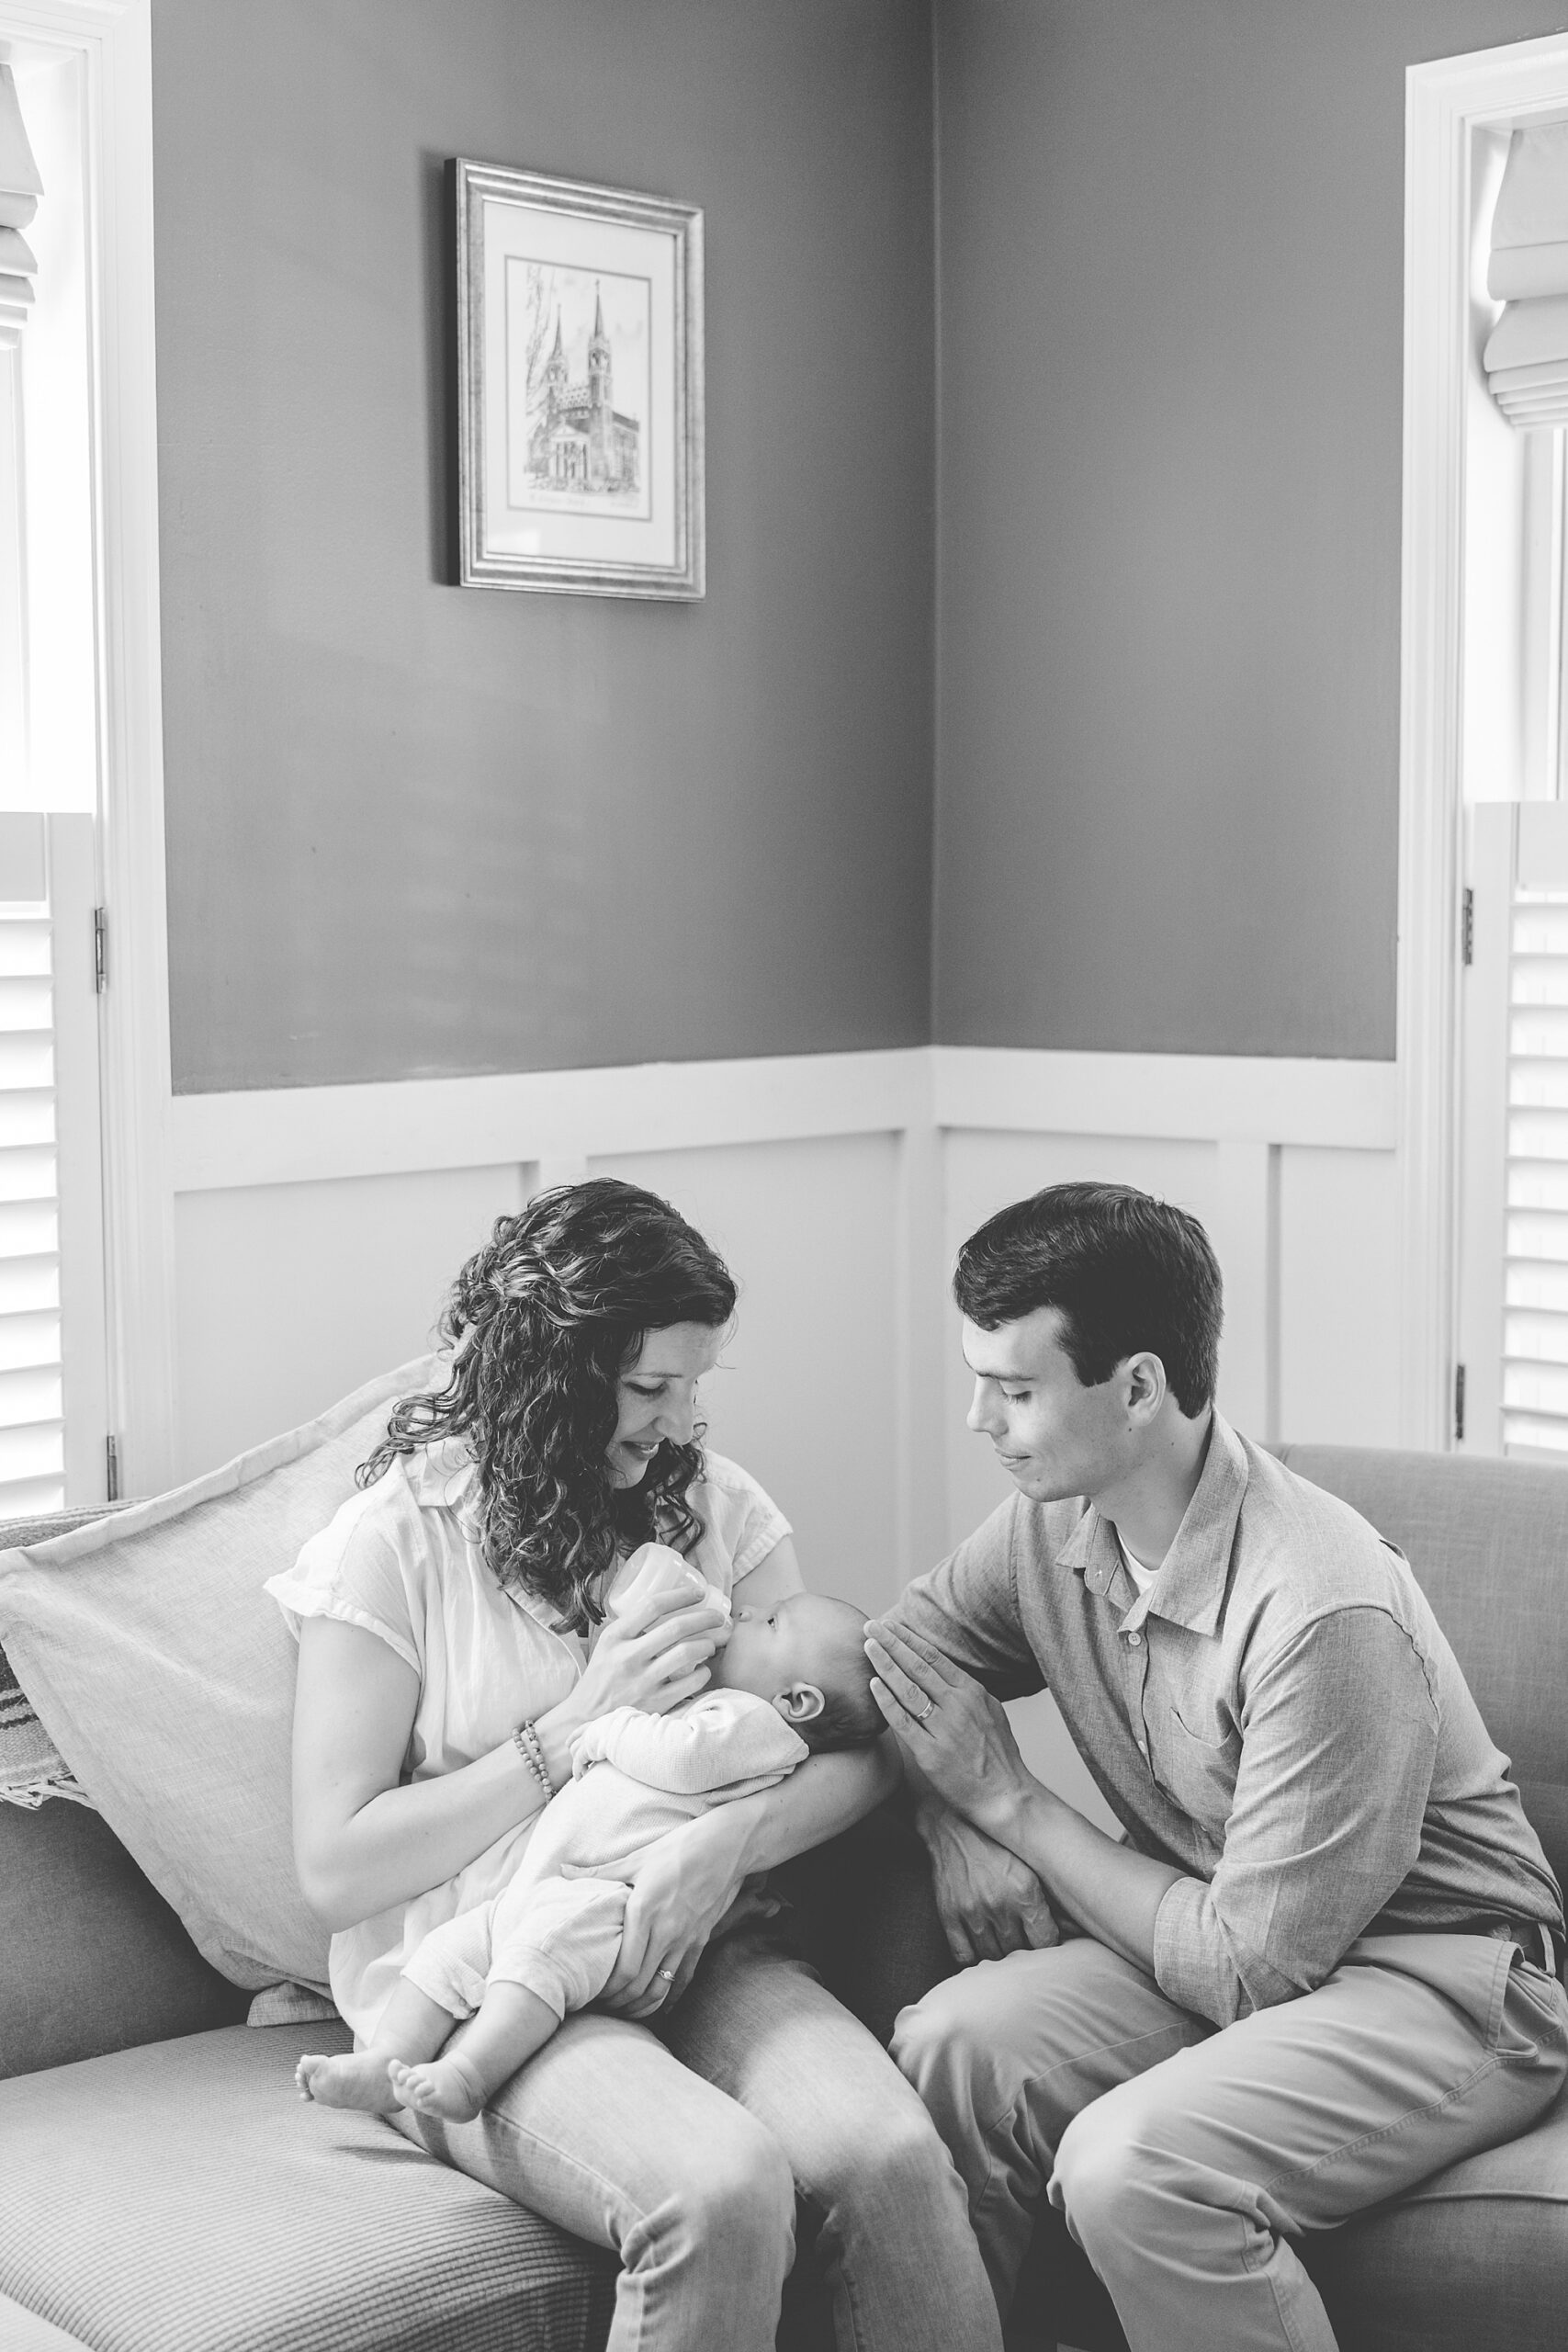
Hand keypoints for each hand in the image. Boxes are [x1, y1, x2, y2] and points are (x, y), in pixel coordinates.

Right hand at [536, 1577, 728, 1782]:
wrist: (586, 1719)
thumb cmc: (601, 1678)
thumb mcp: (607, 1645)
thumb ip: (632, 1628)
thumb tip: (669, 1607)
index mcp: (616, 1637)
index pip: (652, 1606)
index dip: (680, 1596)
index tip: (698, 1593)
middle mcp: (628, 1657)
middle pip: (676, 1627)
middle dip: (704, 1618)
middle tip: (718, 1618)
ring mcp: (643, 1681)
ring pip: (687, 1653)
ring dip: (707, 1645)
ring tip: (712, 1644)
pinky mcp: (654, 1704)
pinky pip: (690, 1684)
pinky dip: (703, 1674)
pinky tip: (704, 1670)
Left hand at [594, 1808, 752, 2018]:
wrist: (727, 1846)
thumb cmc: (678, 1848)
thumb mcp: (637, 1858)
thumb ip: (599, 1872)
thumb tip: (563, 1871)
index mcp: (643, 1911)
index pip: (623, 1970)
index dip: (607, 1991)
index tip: (593, 1993)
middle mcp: (665, 1930)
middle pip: (639, 1985)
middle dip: (619, 2003)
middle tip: (602, 2007)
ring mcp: (686, 1938)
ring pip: (662, 1987)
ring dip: (642, 2005)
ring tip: (625, 2010)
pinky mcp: (701, 1940)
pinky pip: (685, 1979)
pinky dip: (670, 1998)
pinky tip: (659, 2008)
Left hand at [864, 1621, 1029, 1834]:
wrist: (1005, 1794)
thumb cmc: (998, 1755)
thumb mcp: (990, 1711)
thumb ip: (966, 1691)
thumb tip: (942, 1673)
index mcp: (973, 1692)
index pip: (934, 1657)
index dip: (909, 1639)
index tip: (890, 1626)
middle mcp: (958, 1705)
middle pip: (918, 1666)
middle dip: (892, 1643)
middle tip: (871, 1626)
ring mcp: (945, 1728)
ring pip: (908, 1688)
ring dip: (885, 1664)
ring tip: (868, 1646)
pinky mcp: (931, 1753)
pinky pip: (903, 1721)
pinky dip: (887, 1700)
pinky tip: (873, 1684)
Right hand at [914, 1799, 1058, 1966]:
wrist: (951, 1824)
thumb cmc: (995, 1841)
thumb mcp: (1029, 1862)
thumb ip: (1049, 1895)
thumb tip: (1071, 1925)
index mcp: (1025, 1890)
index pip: (1045, 1941)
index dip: (1047, 1944)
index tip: (1044, 1938)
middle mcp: (999, 1903)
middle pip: (1018, 1951)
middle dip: (1023, 1948)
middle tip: (1023, 1940)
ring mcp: (972, 1911)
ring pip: (992, 1956)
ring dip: (1000, 1954)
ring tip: (1003, 1943)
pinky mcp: (949, 1914)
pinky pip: (964, 1954)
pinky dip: (974, 1957)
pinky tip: (981, 1947)